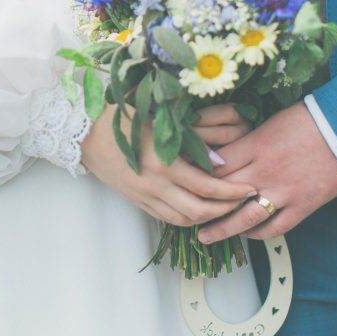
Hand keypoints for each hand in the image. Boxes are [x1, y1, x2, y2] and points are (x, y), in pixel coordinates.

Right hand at [82, 103, 255, 226]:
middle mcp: (156, 183)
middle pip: (200, 210)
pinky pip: (168, 218)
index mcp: (164, 161)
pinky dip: (188, 219)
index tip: (251, 188)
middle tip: (245, 202)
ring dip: (209, 218)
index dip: (233, 192)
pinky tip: (201, 210)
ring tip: (226, 208)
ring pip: (185, 219)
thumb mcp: (160, 117)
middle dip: (227, 209)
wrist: (85, 133)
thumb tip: (220, 158)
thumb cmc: (125, 115)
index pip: (208, 187)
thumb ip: (193, 134)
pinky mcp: (138, 201)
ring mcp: (146, 195)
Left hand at [197, 102, 336, 242]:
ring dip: (222, 230)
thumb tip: (223, 154)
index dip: (197, 175)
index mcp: (256, 144)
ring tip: (205, 237)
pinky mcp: (303, 205)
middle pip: (223, 193)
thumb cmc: (310, 119)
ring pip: (244, 218)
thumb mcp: (271, 123)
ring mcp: (284, 191)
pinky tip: (248, 234)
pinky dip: (258, 234)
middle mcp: (265, 170)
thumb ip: (247, 141)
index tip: (185, 181)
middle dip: (202, 204)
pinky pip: (275, 227)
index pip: (216, 165)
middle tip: (185, 212)